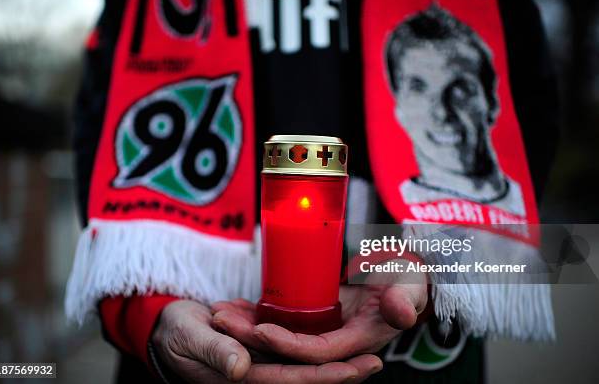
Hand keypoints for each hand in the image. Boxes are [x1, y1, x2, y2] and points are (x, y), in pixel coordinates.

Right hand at [152, 299, 382, 382]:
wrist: (164, 329)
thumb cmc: (174, 333)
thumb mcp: (189, 338)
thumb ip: (214, 352)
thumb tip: (241, 368)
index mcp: (241, 378)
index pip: (292, 381)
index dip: (327, 377)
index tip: (358, 368)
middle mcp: (255, 377)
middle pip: (305, 379)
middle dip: (341, 374)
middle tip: (375, 362)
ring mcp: (258, 367)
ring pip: (302, 368)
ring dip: (332, 363)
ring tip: (365, 353)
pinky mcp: (258, 355)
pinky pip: (290, 356)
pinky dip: (311, 350)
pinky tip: (334, 341)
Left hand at [212, 259, 427, 364]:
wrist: (402, 277)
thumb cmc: (408, 281)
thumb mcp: (411, 287)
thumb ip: (406, 300)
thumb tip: (400, 311)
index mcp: (356, 342)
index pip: (316, 351)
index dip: (288, 344)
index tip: (260, 330)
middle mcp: (333, 342)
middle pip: (287, 347)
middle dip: (252, 336)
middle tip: (220, 319)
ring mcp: (320, 331)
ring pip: (278, 334)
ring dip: (247, 326)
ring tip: (217, 311)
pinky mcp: (312, 319)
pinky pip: (280, 321)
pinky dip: (256, 314)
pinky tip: (232, 305)